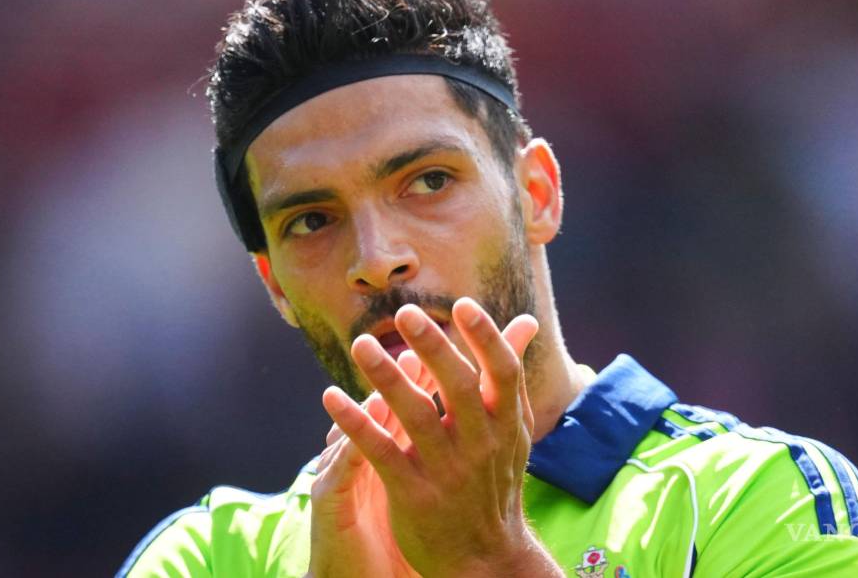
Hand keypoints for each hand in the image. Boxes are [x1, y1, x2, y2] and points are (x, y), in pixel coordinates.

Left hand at [323, 297, 562, 577]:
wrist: (484, 556)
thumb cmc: (494, 478)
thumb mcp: (512, 428)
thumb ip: (509, 372)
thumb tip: (527, 321)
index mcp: (506, 423)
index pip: (503, 371)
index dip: (486, 337)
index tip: (462, 305)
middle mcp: (481, 443)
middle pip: (459, 387)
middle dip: (434, 348)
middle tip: (405, 313)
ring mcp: (447, 470)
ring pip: (417, 417)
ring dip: (387, 378)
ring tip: (362, 344)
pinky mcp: (413, 494)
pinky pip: (380, 452)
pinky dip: (354, 423)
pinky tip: (331, 397)